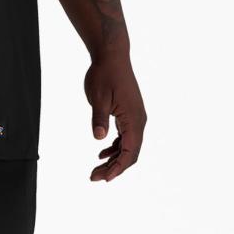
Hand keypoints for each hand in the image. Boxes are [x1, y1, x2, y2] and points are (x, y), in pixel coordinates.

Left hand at [84, 53, 146, 181]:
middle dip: (114, 167)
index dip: (117, 168)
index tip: (103, 178)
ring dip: (114, 158)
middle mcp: (139, 121)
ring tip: (96, 168)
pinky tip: (102, 152)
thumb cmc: (104, 74)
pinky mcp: (130, 113)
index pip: (129, 152)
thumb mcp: (98, 97)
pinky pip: (126, 136)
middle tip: (94, 176)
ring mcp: (135, 117)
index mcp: (134, 119)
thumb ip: (99, 118)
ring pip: (129, 145)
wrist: (112, 55)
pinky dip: (116, 147)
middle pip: (130, 153)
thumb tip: (99, 139)